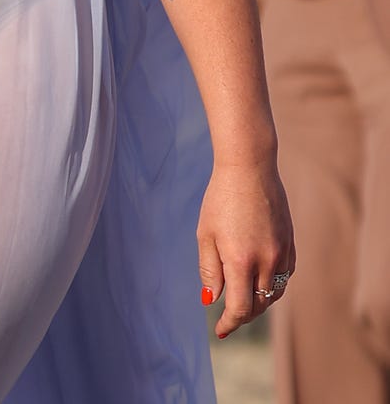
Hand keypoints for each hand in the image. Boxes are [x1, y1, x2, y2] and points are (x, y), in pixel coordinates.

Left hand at [197, 154, 294, 338]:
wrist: (249, 167)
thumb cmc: (221, 199)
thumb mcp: (206, 234)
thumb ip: (210, 270)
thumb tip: (212, 300)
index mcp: (241, 260)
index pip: (240, 308)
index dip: (230, 323)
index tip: (220, 330)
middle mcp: (266, 260)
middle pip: (259, 304)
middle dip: (243, 315)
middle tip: (228, 317)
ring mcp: (282, 252)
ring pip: (274, 292)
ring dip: (259, 302)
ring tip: (243, 301)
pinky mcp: (290, 243)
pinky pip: (285, 275)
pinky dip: (273, 284)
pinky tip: (260, 280)